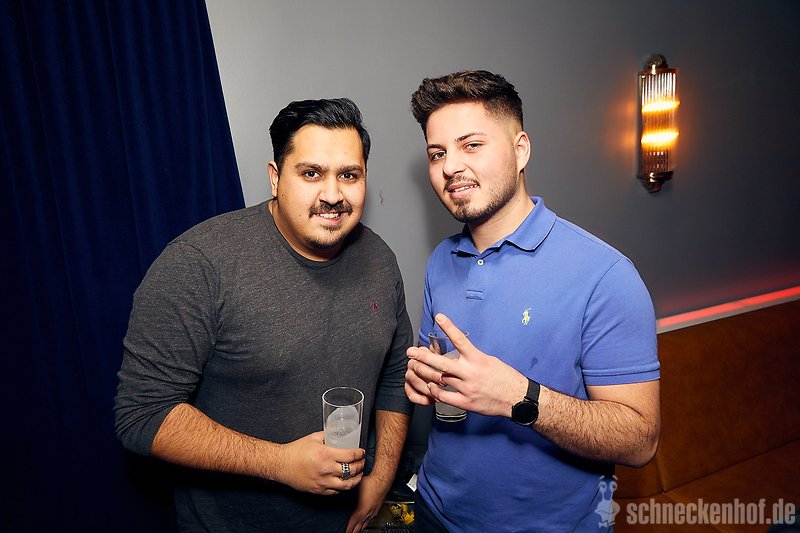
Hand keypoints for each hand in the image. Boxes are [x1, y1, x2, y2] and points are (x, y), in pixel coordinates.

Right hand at [274, 432, 364, 494]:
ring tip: (358, 475)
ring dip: (356, 479)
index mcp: (327, 454)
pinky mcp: (319, 490)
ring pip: (347, 485)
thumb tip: (336, 432)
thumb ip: (327, 436)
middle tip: (362, 462)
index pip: (351, 456)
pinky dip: (343, 487)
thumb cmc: (296, 450)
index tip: (362, 452)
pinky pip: (336, 491)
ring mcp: (323, 482)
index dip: (360, 454)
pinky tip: (345, 482)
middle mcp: (327, 469)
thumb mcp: (313, 438)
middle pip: (352, 470)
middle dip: (361, 466)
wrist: (282, 465)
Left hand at [345, 473, 388, 532]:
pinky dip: (365, 525)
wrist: (382, 480)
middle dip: (352, 531)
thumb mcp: (354, 489)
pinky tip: (364, 524)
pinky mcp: (377, 510)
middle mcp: (367, 514)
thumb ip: (347, 496)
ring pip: (364, 526)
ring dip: (359, 529)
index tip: (343, 532)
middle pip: (358, 529)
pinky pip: (370, 521)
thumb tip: (340, 497)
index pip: (351, 526)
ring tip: (354, 531)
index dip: (346, 530)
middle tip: (347, 532)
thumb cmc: (370, 483)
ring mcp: (373, 513)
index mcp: (360, 511)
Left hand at [406, 313, 527, 417]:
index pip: (460, 339)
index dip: (448, 327)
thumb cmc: (505, 377)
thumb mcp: (490, 361)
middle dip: (423, 356)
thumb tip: (459, 352)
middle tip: (410, 351)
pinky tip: (430, 387)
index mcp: (478, 359)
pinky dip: (435, 391)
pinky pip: (444, 396)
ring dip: (426, 374)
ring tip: (415, 369)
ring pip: (440, 379)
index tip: (438, 316)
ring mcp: (467, 388)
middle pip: (441, 362)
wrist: (517, 398)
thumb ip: (473, 357)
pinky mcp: (466, 402)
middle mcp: (470, 372)